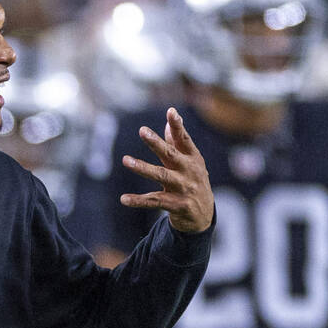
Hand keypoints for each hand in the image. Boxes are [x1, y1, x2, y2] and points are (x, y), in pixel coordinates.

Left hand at [119, 107, 213, 232]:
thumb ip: (178, 143)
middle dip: (157, 143)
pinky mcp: (176, 205)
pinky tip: (124, 199)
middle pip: (171, 155)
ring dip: (142, 167)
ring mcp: (183, 188)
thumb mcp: (190, 162)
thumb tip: (169, 120)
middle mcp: (189, 172)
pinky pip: (154, 201)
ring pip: (160, 176)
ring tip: (125, 160)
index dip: (178, 126)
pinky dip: (138, 200)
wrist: (203, 215)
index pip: (184, 140)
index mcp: (193, 158)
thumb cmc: (193, 182)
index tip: (171, 111)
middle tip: (142, 130)